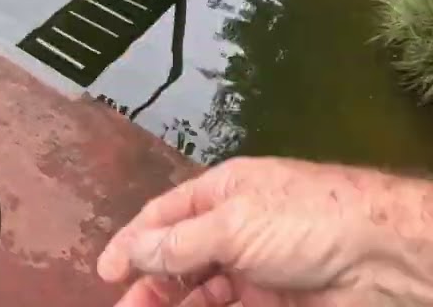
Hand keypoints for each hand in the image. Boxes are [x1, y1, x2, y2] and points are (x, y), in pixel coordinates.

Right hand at [97, 156, 432, 305]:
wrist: (383, 256)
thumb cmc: (304, 221)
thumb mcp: (232, 224)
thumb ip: (180, 242)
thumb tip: (136, 250)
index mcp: (222, 193)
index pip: (164, 216)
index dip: (132, 242)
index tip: (105, 272)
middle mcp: (235, 227)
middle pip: (179, 257)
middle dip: (150, 283)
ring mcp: (257, 267)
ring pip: (202, 289)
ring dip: (174, 303)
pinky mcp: (277, 301)